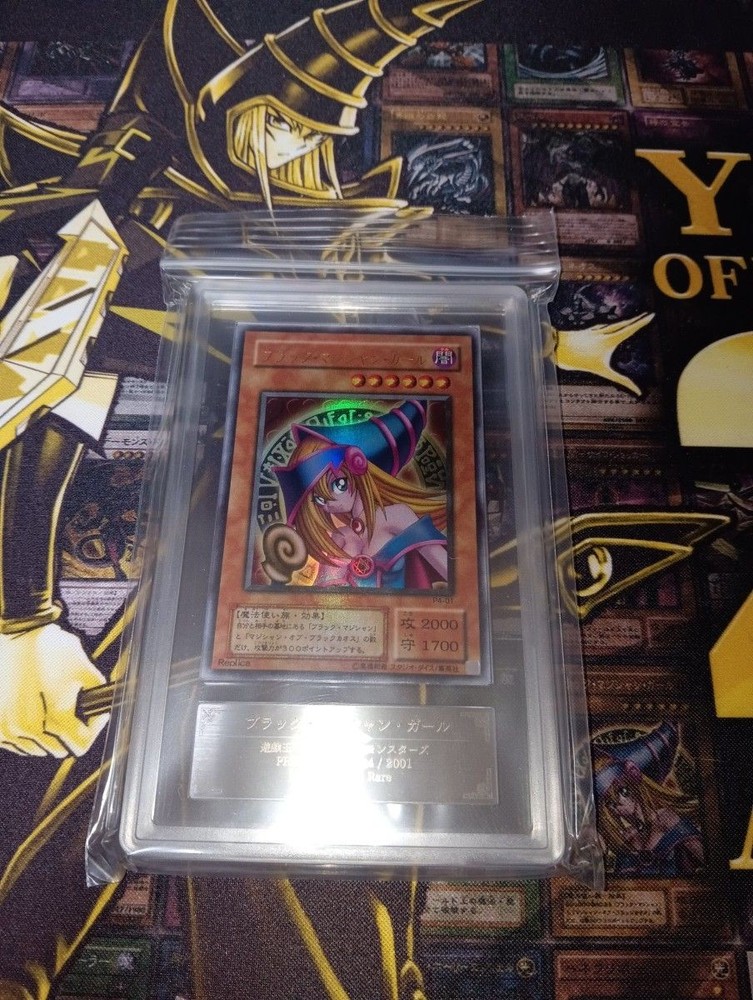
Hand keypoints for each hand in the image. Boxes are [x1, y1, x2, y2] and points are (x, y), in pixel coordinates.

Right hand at [0, 622, 108, 756]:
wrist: (16, 633)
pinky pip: (13, 741)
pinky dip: (25, 732)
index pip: (80, 745)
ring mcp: (7, 729)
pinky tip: (32, 711)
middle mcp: (28, 730)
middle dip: (70, 732)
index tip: (92, 714)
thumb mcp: (84, 668)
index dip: (93, 729)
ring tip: (49, 708)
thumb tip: (102, 707)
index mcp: (55, 719)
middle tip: (72, 710)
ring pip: (34, 748)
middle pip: (58, 749)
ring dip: (46, 735)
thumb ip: (97, 693)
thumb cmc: (48, 647)